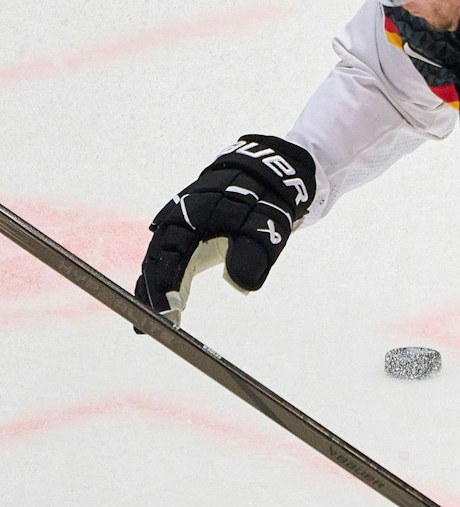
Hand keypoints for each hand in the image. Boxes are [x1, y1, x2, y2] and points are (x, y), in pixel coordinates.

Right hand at [134, 135, 316, 320]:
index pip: (167, 259)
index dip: (162, 289)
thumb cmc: (262, 204)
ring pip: (159, 262)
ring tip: (154, 323)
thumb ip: (251, 255)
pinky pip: (169, 260)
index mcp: (189, 220)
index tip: (168, 316)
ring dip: (155, 291)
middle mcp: (175, 222)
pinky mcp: (184, 233)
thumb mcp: (263, 228)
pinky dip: (166, 282)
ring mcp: (177, 226)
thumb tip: (240, 285)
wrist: (263, 177)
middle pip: (155, 263)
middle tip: (150, 329)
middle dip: (150, 296)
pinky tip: (170, 306)